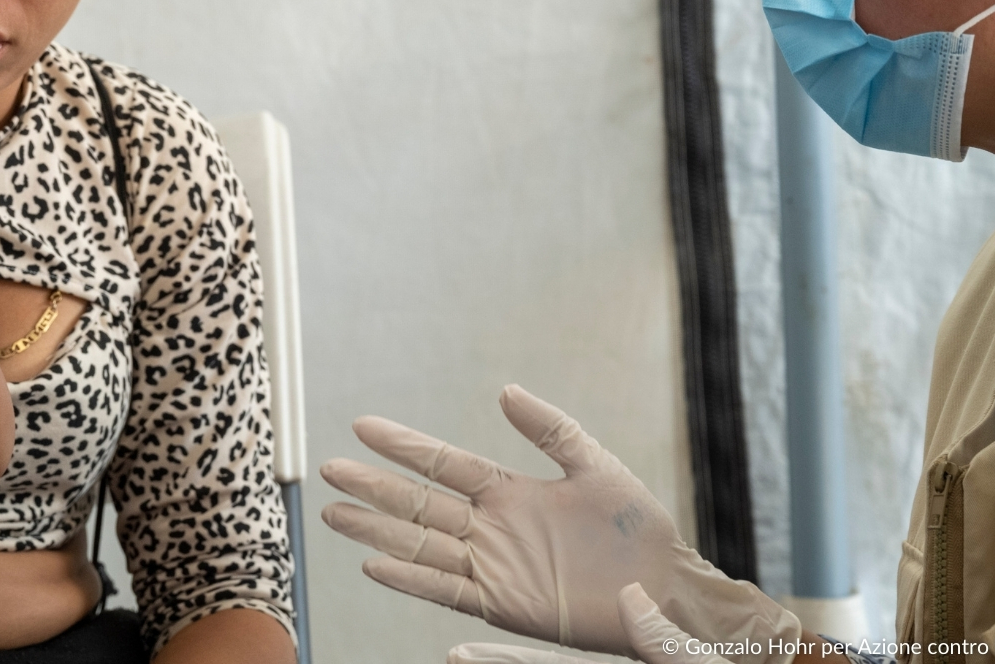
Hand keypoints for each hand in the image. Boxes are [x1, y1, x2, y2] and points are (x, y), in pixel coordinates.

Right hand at [320, 385, 797, 661]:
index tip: (363, 426)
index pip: (442, 464)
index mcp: (509, 491)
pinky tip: (373, 565)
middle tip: (330, 469)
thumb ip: (550, 429)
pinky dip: (409, 579)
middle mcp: (490, 528)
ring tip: (334, 514)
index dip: (404, 445)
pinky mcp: (502, 603)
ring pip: (419, 546)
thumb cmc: (636, 527)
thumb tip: (504, 390)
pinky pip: (445, 589)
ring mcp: (492, 567)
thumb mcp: (595, 465)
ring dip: (376, 531)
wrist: (664, 587)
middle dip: (374, 487)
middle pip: (418, 504)